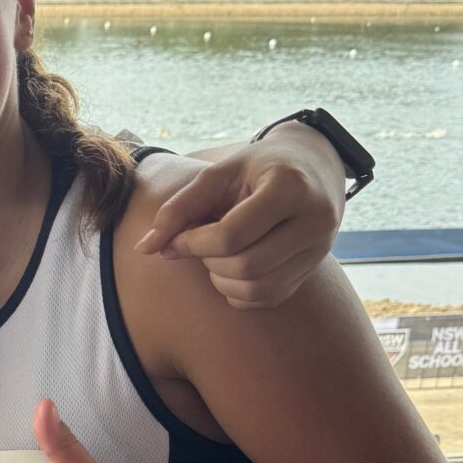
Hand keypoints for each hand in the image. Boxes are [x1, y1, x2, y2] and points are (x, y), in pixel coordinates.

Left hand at [134, 132, 345, 308]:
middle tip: (200, 245)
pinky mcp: (313, 268)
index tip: (174, 241)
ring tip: (214, 257)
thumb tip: (144, 249)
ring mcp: (319, 248)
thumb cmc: (258, 166)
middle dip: (209, 262)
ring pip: (259, 288)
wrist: (313, 165)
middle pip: (246, 266)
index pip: (231, 234)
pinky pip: (269, 298)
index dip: (192, 244)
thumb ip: (179, 207)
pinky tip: (231, 270)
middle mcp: (314, 220)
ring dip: (222, 282)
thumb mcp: (219, 172)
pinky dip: (240, 293)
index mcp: (289, 187)